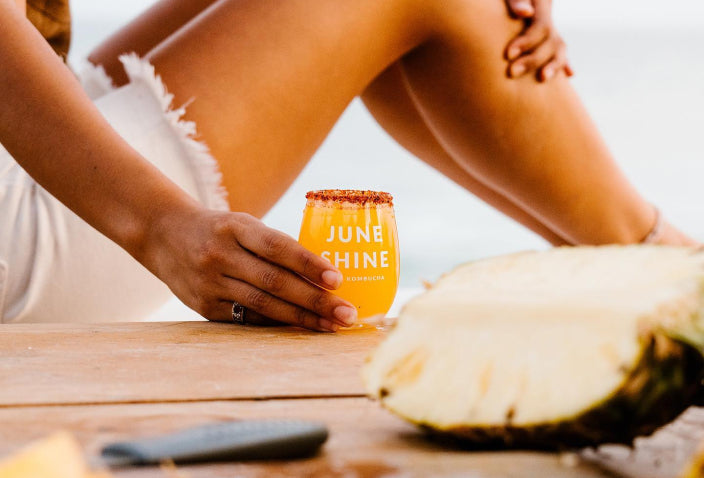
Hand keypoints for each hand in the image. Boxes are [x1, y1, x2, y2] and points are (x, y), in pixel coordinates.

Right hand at [142, 206, 357, 331]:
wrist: (164, 236)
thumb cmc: (220, 230)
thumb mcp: (242, 225)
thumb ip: (274, 246)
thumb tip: (323, 276)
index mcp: (234, 227)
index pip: (276, 246)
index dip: (308, 263)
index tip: (337, 279)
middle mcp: (220, 255)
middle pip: (274, 282)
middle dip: (314, 300)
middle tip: (346, 314)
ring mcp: (210, 283)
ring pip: (263, 305)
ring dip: (302, 318)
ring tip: (332, 326)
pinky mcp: (204, 308)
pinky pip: (247, 318)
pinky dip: (277, 323)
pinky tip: (302, 328)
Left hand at [504, 0, 573, 81]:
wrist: (511, 2)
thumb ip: (517, 0)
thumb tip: (526, 12)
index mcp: (542, 3)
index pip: (542, 27)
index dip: (527, 42)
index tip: (509, 54)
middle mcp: (549, 16)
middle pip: (550, 42)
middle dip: (533, 59)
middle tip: (512, 72)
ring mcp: (550, 27)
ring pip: (558, 48)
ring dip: (553, 66)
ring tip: (543, 78)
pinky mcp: (546, 37)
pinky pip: (559, 52)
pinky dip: (564, 63)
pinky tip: (569, 73)